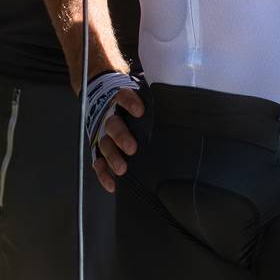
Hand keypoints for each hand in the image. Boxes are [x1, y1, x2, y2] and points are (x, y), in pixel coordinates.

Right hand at [86, 70, 145, 192]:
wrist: (108, 101)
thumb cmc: (134, 104)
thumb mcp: (142, 96)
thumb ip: (154, 101)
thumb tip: (181, 104)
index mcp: (120, 101)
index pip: (123, 97)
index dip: (130, 103)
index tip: (139, 111)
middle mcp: (111, 117)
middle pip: (113, 124)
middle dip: (121, 136)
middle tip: (132, 148)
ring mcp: (103, 134)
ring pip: (105, 144)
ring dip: (113, 157)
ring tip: (122, 169)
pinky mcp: (99, 149)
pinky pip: (98, 162)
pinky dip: (103, 173)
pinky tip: (112, 183)